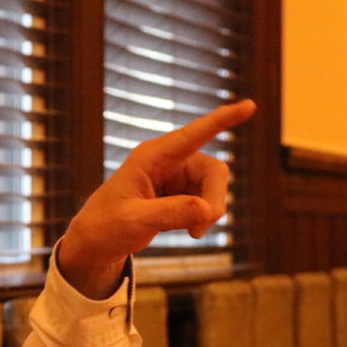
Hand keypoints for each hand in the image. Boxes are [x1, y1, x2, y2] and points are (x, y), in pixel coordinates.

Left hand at [57, 99, 256, 297]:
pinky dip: (205, 217)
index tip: (249, 106)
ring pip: (215, 186)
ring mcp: (177, 175)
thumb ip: (169, 214)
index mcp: (151, 156)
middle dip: (215, 199)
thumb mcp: (134, 222)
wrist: (97, 240)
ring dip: (210, 211)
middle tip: (200, 229)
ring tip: (192, 233)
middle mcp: (168, 160)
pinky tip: (191, 231)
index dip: (222, 120)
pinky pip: (209, 199)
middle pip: (214, 171)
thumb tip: (207, 210)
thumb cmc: (106, 226)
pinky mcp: (182, 191)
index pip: (192, 135)